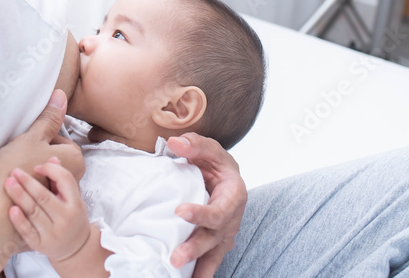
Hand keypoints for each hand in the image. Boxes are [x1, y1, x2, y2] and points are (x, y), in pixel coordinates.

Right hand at [0, 90, 84, 193]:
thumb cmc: (12, 170)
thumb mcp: (32, 137)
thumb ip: (49, 117)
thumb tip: (61, 94)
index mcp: (75, 161)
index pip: (62, 139)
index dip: (42, 139)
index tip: (28, 144)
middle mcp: (74, 181)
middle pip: (55, 157)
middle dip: (39, 155)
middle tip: (20, 157)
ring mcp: (59, 197)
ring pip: (46, 174)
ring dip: (33, 172)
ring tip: (15, 172)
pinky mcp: (46, 209)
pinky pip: (39, 191)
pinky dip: (29, 187)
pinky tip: (14, 185)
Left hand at [4, 157, 91, 262]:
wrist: (76, 248)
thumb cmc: (72, 218)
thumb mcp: (73, 198)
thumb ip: (62, 179)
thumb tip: (51, 158)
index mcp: (75, 203)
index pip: (64, 180)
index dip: (50, 170)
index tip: (36, 166)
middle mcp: (65, 218)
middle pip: (44, 196)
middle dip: (28, 182)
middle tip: (14, 171)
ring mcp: (53, 233)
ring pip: (34, 212)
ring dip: (19, 196)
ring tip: (8, 184)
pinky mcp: (41, 244)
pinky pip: (28, 231)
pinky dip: (19, 220)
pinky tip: (11, 209)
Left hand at [166, 133, 246, 277]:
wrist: (223, 175)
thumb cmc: (216, 163)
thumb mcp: (209, 149)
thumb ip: (194, 144)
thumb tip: (174, 143)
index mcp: (234, 195)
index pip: (219, 210)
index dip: (202, 214)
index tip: (180, 211)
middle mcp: (232, 219)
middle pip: (215, 237)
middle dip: (195, 248)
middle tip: (176, 256)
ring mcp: (224, 234)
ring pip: (213, 253)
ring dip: (198, 266)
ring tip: (178, 271)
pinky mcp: (215, 243)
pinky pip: (210, 262)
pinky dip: (201, 274)